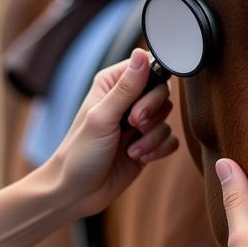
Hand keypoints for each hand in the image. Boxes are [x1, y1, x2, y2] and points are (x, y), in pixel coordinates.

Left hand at [47, 49, 177, 219]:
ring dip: (152, 137)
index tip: (141, 104)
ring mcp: (138, 124)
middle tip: (134, 125)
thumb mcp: (101, 117)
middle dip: (153, 113)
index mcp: (112, 85)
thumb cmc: (80, 153)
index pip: (147, 67)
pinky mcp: (147, 144)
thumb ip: (125, 88)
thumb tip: (141, 54)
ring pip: (168, 119)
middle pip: (163, 93)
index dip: (152, 84)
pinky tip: (139, 158)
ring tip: (131, 150)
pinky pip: (170, 140)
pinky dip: (158, 150)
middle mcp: (127, 100)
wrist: (76, 193)